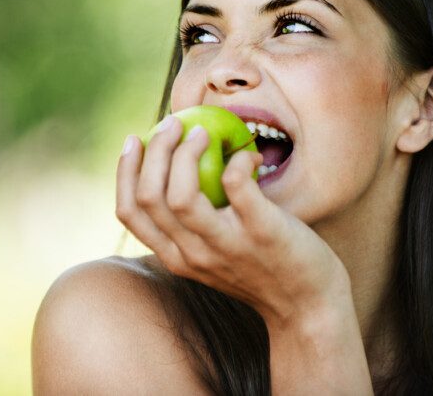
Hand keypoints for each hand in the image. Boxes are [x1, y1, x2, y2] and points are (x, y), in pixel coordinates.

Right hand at [116, 115, 347, 321]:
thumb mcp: (212, 256)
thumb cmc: (261, 271)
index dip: (125, 171)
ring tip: (202, 132)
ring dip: (184, 154)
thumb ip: (191, 227)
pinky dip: (237, 160)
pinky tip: (249, 156)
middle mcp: (192, 254)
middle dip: (154, 151)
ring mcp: (225, 245)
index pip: (129, 212)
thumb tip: (176, 170)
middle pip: (149, 197)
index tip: (135, 140)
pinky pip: (236, 185)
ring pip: (180, 196)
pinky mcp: (260, 232)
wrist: (308, 308)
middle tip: (172, 124)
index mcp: (175, 257)